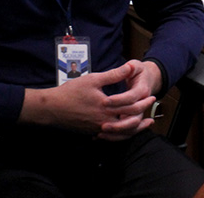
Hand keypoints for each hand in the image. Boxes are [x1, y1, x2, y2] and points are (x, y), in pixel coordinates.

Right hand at [19, 60, 159, 140]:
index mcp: (107, 107)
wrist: (52, 109)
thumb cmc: (71, 92)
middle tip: (151, 109)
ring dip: (135, 128)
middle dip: (143, 114)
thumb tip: (129, 66)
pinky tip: (125, 130)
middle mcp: (105, 121)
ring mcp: (99, 130)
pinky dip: (122, 134)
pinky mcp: (93, 133)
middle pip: (130, 122)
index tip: (151, 96)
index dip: (143, 101)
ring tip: (144, 124)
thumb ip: (113, 74)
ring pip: (122, 133)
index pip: (131, 106)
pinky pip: (112, 137)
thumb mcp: (93, 79)